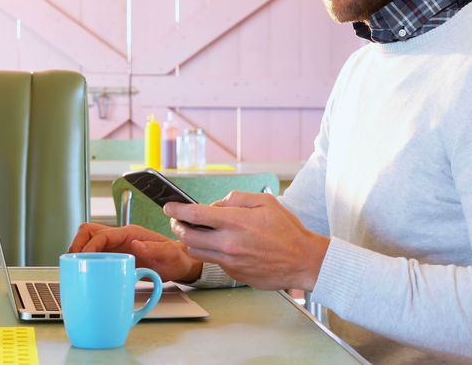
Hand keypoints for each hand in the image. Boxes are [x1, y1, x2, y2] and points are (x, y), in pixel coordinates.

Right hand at [68, 222, 202, 282]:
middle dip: (78, 243)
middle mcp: (120, 237)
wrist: (181, 264)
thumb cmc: (176, 258)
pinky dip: (86, 258)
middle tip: (73, 260)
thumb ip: (155, 248)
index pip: (102, 234)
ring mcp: (116, 246)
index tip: (84, 258)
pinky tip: (84, 270)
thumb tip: (135, 244)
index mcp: (130, 233)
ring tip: (75, 265)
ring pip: (89, 240)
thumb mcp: (170, 254)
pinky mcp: (115, 255)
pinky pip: (95, 253)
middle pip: (89, 231)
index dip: (90, 245)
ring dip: (79, 249)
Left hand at [164, 192, 329, 290]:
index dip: (176, 210)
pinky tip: (219, 244)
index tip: (168, 207)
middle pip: (187, 237)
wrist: (303, 261)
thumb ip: (236, 198)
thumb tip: (216, 204)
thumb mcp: (265, 202)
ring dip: (189, 241)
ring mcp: (230, 261)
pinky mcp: (233, 273)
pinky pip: (213, 261)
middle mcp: (229, 243)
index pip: (195, 215)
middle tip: (177, 220)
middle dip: (177, 226)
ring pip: (196, 252)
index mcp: (235, 222)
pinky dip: (210, 251)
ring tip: (194, 232)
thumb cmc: (287, 230)